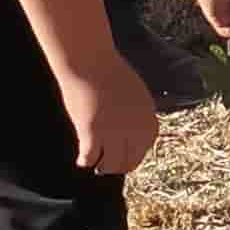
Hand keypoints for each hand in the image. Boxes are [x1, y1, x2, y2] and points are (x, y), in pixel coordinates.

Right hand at [61, 51, 161, 176]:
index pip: (146, 146)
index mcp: (147, 116)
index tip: (126, 157)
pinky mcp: (92, 132)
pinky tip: (81, 161)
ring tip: (97, 166)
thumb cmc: (108, 72)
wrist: (89, 62)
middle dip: (120, 166)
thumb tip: (130, 134)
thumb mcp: (134, 93)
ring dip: (104, 167)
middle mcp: (134, 128)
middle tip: (108, 167)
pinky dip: (85, 161)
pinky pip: (90, 157)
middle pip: (130, 160)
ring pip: (111, 164)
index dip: (135, 154)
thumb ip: (136, 114)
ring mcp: (113, 132)